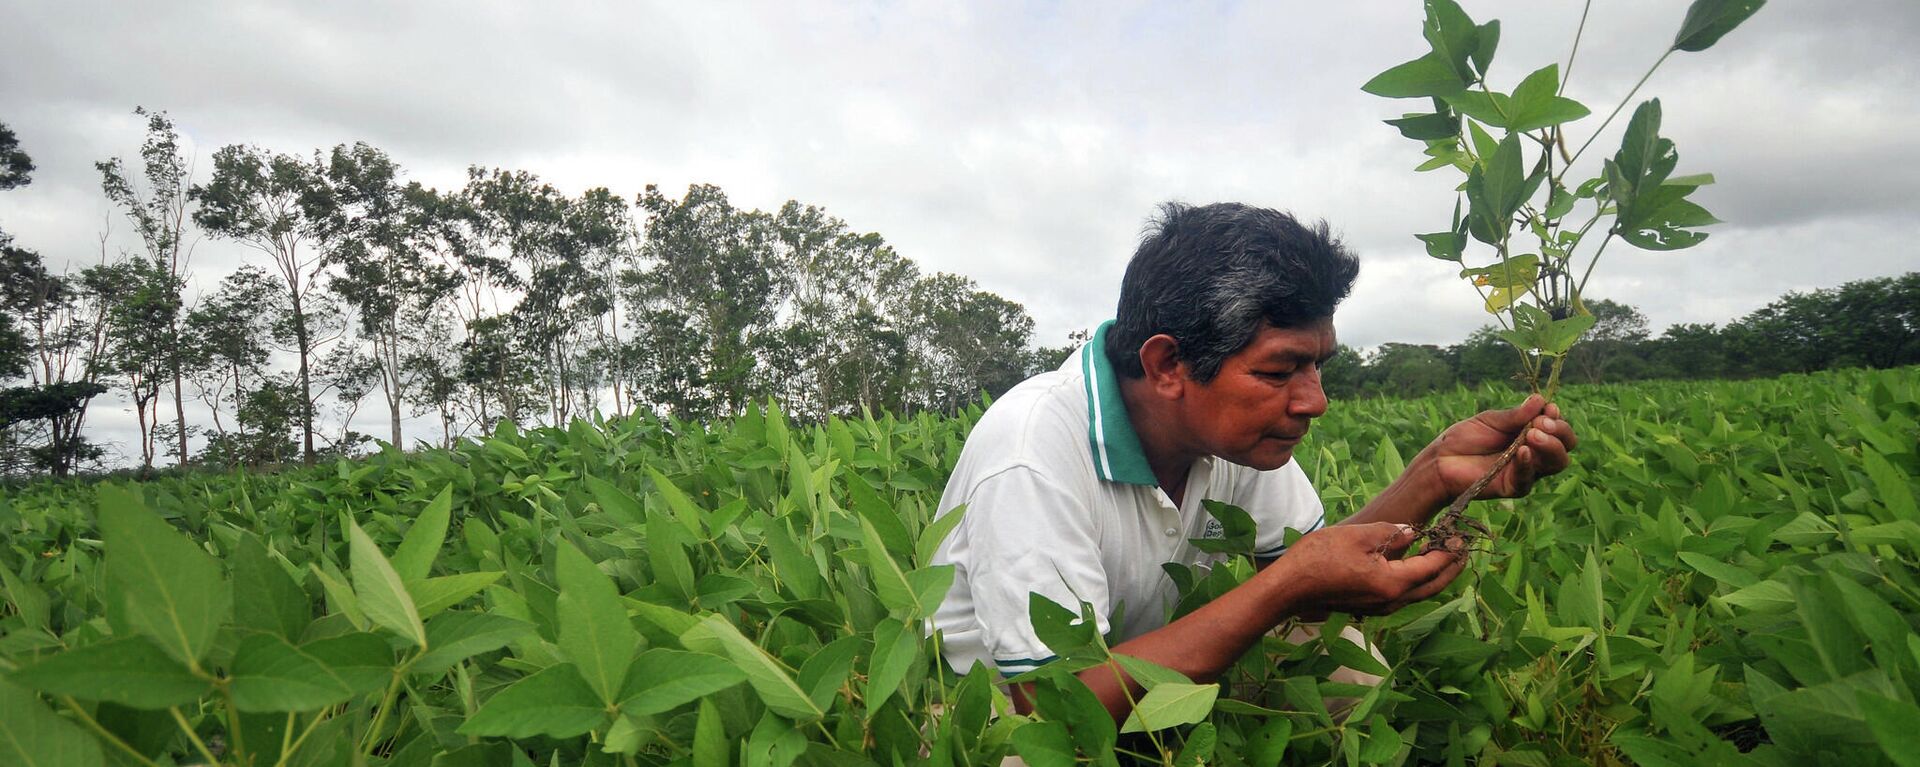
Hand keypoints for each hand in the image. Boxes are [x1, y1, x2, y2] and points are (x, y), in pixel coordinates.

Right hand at [1278, 523, 1467, 617]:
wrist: (1289, 588)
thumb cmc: (1319, 558)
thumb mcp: (1358, 536)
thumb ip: (1391, 533)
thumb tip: (1412, 533)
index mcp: (1393, 583)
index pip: (1432, 566)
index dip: (1448, 550)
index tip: (1459, 535)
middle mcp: (1392, 601)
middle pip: (1433, 586)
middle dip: (1451, 567)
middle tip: (1462, 549)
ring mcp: (1380, 607)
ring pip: (1420, 594)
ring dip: (1435, 576)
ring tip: (1445, 556)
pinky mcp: (1369, 607)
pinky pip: (1404, 595)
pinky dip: (1417, 581)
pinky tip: (1414, 568)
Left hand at [1425, 394, 1576, 500]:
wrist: (1440, 460)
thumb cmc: (1465, 438)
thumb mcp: (1491, 420)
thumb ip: (1516, 415)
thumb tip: (1541, 400)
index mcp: (1531, 434)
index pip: (1558, 429)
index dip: (1557, 419)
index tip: (1549, 408)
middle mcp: (1535, 454)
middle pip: (1565, 446)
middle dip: (1559, 432)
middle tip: (1541, 423)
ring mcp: (1526, 471)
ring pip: (1556, 463)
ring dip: (1549, 446)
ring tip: (1532, 434)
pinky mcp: (1514, 486)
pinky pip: (1529, 478)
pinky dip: (1528, 463)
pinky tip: (1523, 451)